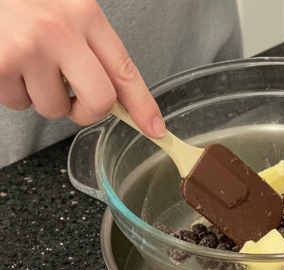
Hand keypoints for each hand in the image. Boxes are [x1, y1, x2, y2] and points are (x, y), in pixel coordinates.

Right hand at [0, 0, 162, 134]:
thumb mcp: (64, 8)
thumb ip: (89, 45)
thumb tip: (114, 95)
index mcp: (84, 13)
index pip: (125, 71)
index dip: (143, 106)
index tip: (155, 129)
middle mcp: (60, 30)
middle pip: (99, 102)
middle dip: (86, 111)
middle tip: (71, 99)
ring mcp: (30, 48)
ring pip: (53, 108)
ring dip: (39, 95)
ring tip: (23, 61)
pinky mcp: (1, 64)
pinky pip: (18, 103)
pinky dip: (11, 90)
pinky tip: (5, 60)